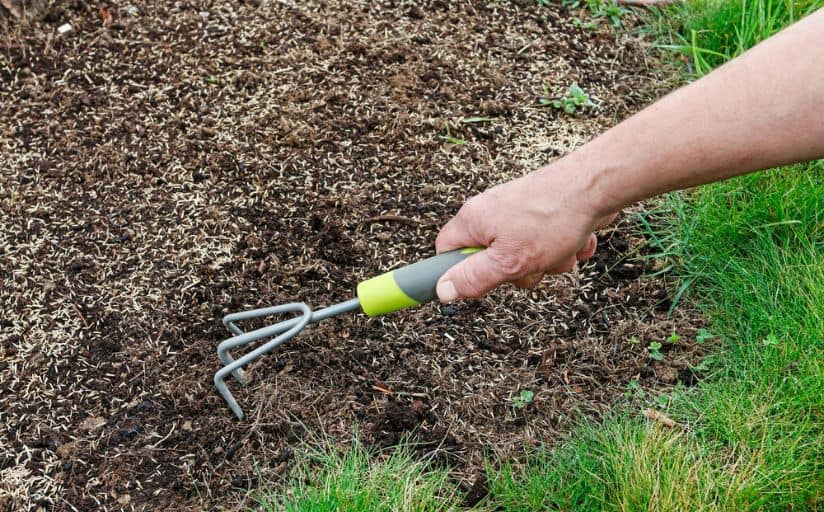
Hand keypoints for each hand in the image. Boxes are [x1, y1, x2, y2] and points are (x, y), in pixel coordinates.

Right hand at [435, 160, 616, 301]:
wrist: (597, 185)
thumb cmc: (553, 217)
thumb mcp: (508, 262)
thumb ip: (474, 279)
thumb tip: (443, 291)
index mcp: (474, 219)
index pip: (447, 250)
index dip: (459, 271)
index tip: (480, 282)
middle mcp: (492, 210)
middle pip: (490, 257)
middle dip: (516, 271)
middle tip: (530, 267)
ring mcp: (519, 210)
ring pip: (524, 253)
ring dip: (547, 261)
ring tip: (561, 250)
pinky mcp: (544, 210)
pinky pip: (548, 241)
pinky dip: (565, 246)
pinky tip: (577, 239)